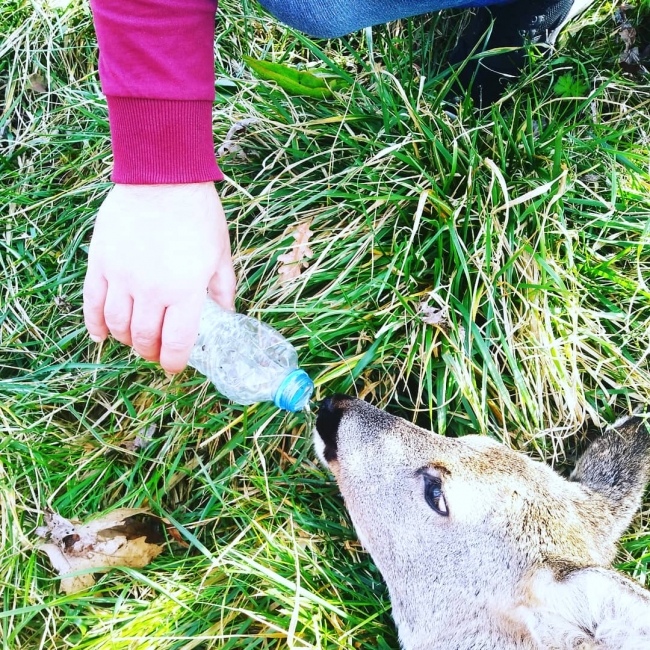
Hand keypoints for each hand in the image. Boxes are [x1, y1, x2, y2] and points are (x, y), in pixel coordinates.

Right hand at [83, 183, 235, 372]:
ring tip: (136, 340)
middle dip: (151, 352)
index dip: (174, 362)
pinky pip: (92, 302)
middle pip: (145, 338)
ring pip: (117, 325)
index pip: (176, 343)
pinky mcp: (100, 262)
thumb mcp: (221, 253)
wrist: (163, 175)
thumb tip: (227, 314)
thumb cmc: (199, 214)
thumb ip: (222, 289)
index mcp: (185, 291)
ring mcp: (122, 276)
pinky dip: (94, 324)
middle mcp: (151, 290)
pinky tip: (101, 336)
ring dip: (127, 340)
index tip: (174, 367)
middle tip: (156, 353)